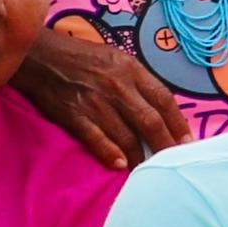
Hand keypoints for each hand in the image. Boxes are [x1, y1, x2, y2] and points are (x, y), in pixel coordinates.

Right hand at [20, 18, 185, 168]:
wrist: (40, 56)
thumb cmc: (82, 57)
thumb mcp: (116, 58)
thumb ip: (137, 81)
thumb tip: (158, 108)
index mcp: (130, 69)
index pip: (163, 99)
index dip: (178, 122)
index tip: (187, 141)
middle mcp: (117, 86)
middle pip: (150, 121)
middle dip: (165, 145)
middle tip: (173, 162)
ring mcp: (95, 102)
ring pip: (126, 136)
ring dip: (139, 156)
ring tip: (145, 169)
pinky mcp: (74, 115)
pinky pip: (97, 139)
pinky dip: (110, 153)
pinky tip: (120, 165)